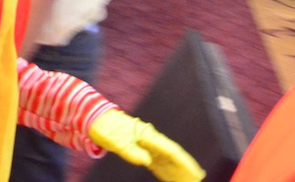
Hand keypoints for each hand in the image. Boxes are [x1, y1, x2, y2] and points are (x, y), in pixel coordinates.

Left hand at [89, 109, 204, 181]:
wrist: (96, 119)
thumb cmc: (105, 128)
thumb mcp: (115, 140)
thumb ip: (130, 150)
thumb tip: (146, 162)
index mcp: (148, 136)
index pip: (171, 150)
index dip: (185, 162)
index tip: (196, 172)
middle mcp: (151, 139)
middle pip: (173, 155)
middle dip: (186, 168)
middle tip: (199, 179)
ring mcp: (147, 144)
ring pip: (167, 159)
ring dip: (178, 170)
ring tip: (191, 181)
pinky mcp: (141, 148)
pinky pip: (158, 161)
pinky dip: (166, 170)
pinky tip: (172, 178)